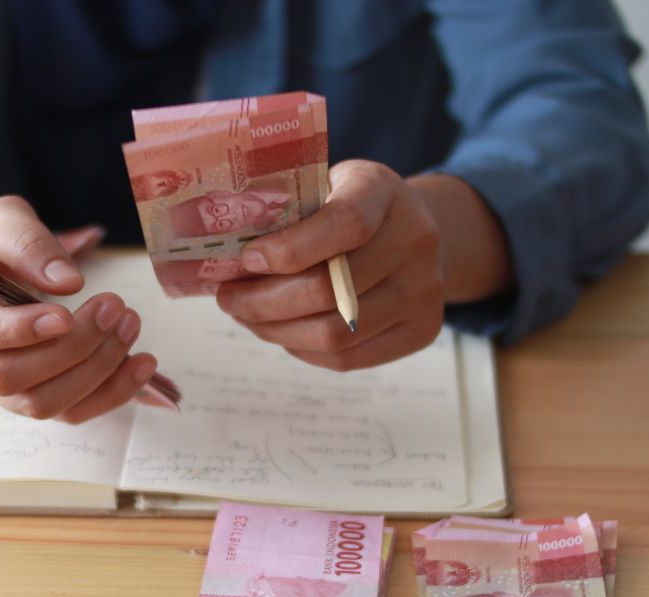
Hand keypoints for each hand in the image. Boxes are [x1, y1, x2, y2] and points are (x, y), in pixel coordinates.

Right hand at [0, 196, 158, 422]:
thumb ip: (26, 242)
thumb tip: (68, 282)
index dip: (15, 331)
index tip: (65, 313)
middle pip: (3, 377)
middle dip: (68, 350)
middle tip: (114, 308)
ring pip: (36, 404)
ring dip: (93, 372)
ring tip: (128, 327)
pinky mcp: (18, 397)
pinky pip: (63, 412)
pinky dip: (107, 393)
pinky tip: (140, 364)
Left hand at [216, 160, 445, 370]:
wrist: (414, 231)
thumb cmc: (347, 205)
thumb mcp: (323, 185)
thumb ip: (287, 213)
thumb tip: (223, 257)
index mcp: (384, 191)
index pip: (345, 224)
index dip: (290, 249)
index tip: (247, 260)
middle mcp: (416, 240)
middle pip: (330, 290)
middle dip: (264, 302)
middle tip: (229, 299)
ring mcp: (425, 291)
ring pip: (334, 334)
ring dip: (277, 332)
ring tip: (249, 317)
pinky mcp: (423, 331)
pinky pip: (347, 358)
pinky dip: (302, 349)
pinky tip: (282, 331)